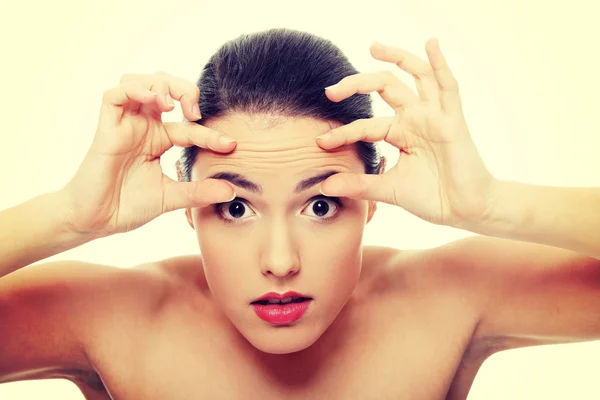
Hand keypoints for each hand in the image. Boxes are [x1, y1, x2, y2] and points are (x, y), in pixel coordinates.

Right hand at [60, 72, 236, 236]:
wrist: (98, 221)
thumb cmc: (129, 206)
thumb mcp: (172, 197)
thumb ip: (199, 192)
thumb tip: (232, 191)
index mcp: (159, 141)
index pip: (190, 127)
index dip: (211, 133)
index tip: (230, 145)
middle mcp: (143, 127)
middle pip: (164, 88)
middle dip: (184, 89)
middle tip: (193, 111)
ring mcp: (125, 125)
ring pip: (140, 82)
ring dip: (160, 85)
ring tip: (171, 106)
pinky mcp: (107, 127)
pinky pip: (116, 95)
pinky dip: (136, 90)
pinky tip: (153, 102)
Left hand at [317, 39, 497, 226]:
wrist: (464, 210)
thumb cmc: (432, 197)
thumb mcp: (388, 189)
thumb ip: (358, 185)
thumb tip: (324, 186)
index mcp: (400, 133)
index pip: (366, 125)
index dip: (343, 132)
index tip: (321, 142)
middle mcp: (416, 119)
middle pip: (385, 87)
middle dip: (357, 84)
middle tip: (331, 91)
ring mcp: (434, 116)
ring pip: (416, 75)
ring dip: (397, 57)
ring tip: (373, 46)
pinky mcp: (453, 120)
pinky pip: (448, 87)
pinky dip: (441, 64)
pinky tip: (431, 44)